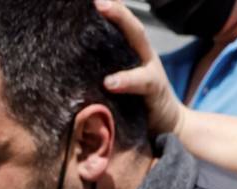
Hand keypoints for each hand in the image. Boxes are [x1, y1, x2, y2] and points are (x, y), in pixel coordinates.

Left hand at [94, 0, 188, 138]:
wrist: (168, 128)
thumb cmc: (136, 107)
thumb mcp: (117, 85)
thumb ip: (101, 71)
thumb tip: (68, 65)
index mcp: (133, 53)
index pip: (121, 25)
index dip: (111, 10)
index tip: (91, 0)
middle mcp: (143, 57)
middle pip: (132, 27)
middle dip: (117, 11)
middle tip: (97, 1)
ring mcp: (151, 71)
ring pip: (140, 44)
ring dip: (123, 27)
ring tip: (102, 14)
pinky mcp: (155, 91)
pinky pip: (141, 82)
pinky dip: (126, 80)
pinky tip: (109, 82)